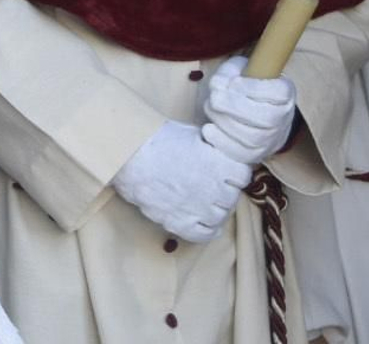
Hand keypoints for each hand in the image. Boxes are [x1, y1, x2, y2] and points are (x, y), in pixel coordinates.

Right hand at [112, 120, 251, 242]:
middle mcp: (213, 189)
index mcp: (218, 165)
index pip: (242, 175)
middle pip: (231, 196)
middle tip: (206, 182)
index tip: (223, 170)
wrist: (126, 154)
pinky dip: (206, 228)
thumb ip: (211, 148)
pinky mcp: (180, 222)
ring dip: (214, 209)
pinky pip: (205, 234)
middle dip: (222, 190)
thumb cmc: (154, 138)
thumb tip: (219, 153)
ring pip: (221, 216)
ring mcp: (198, 208)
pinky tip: (199, 218)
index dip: (231, 172)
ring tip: (200, 199)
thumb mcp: (190, 134)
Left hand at [199, 55, 296, 164]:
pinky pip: (241, 154)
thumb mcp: (239, 69)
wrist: (254, 112)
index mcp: (284, 93)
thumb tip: (218, 85)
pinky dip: (221, 142)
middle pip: (265, 119)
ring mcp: (271, 140)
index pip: (279, 93)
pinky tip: (209, 129)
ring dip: (224, 121)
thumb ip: (229, 71)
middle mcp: (283, 119)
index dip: (253, 88)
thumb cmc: (244, 87)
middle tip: (214, 97)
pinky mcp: (255, 155)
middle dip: (233, 106)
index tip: (234, 82)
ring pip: (251, 137)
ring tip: (211, 109)